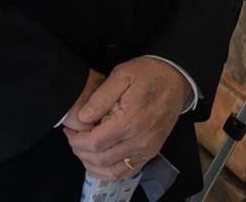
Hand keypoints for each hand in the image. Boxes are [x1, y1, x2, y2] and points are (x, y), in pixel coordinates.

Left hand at [64, 56, 191, 179]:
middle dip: (80, 150)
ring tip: (83, 149)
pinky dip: (109, 171)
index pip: (95, 142)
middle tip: (73, 137)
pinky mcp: (150, 153)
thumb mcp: (122, 74)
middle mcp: (139, 141)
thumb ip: (100, 97)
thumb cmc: (149, 74)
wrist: (176, 79)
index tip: (69, 129)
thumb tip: (81, 118)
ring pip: (112, 170)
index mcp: (130, 121)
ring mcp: (146, 150)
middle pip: (100, 158)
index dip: (77, 139)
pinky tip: (99, 162)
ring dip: (92, 164)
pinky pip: (126, 171)